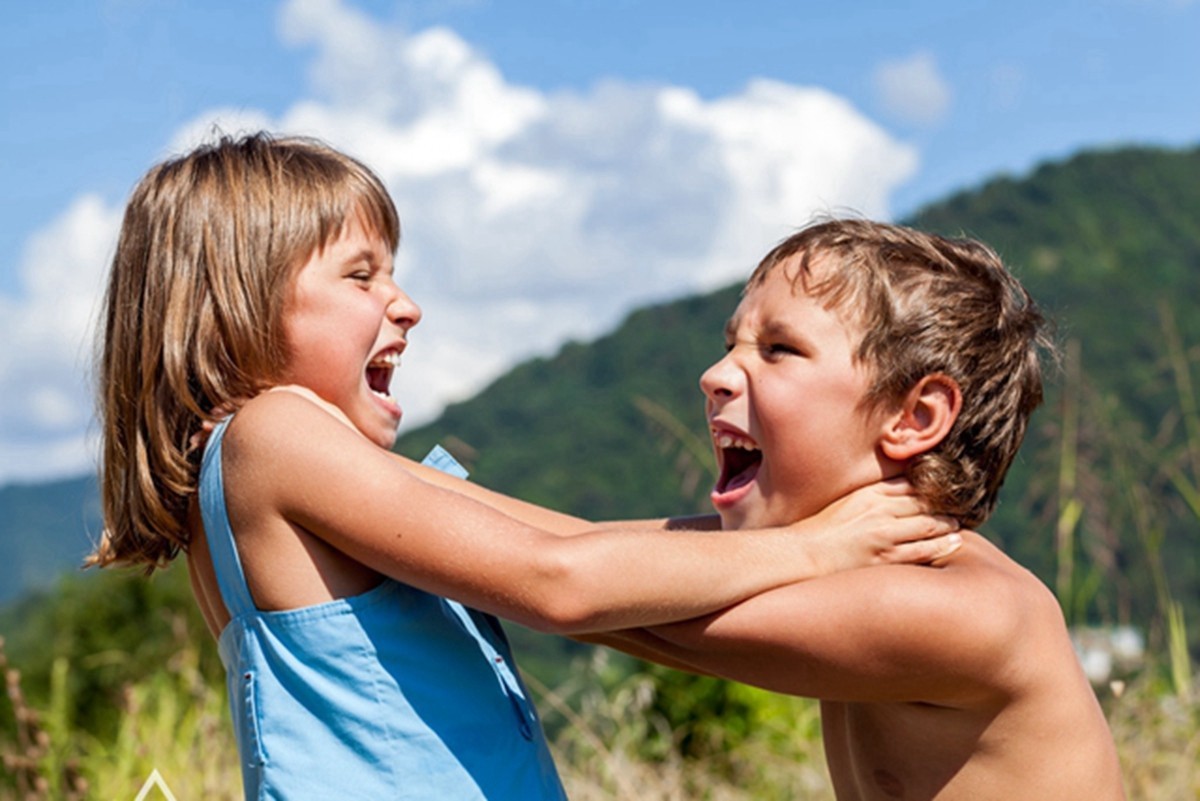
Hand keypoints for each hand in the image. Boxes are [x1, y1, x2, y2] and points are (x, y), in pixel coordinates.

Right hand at [795, 478, 960, 574]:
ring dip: (947, 524)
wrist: (800, 555)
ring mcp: (883, 534)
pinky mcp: (885, 557)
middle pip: (923, 502)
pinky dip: (941, 545)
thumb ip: (868, 496)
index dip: (930, 487)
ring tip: (958, 525)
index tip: (945, 489)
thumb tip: (891, 493)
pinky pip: (922, 550)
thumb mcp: (843, 503)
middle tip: (962, 506)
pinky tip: (954, 543)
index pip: (909, 484)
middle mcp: (878, 509)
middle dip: (944, 504)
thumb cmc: (818, 531)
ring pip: (928, 525)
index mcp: (868, 493)